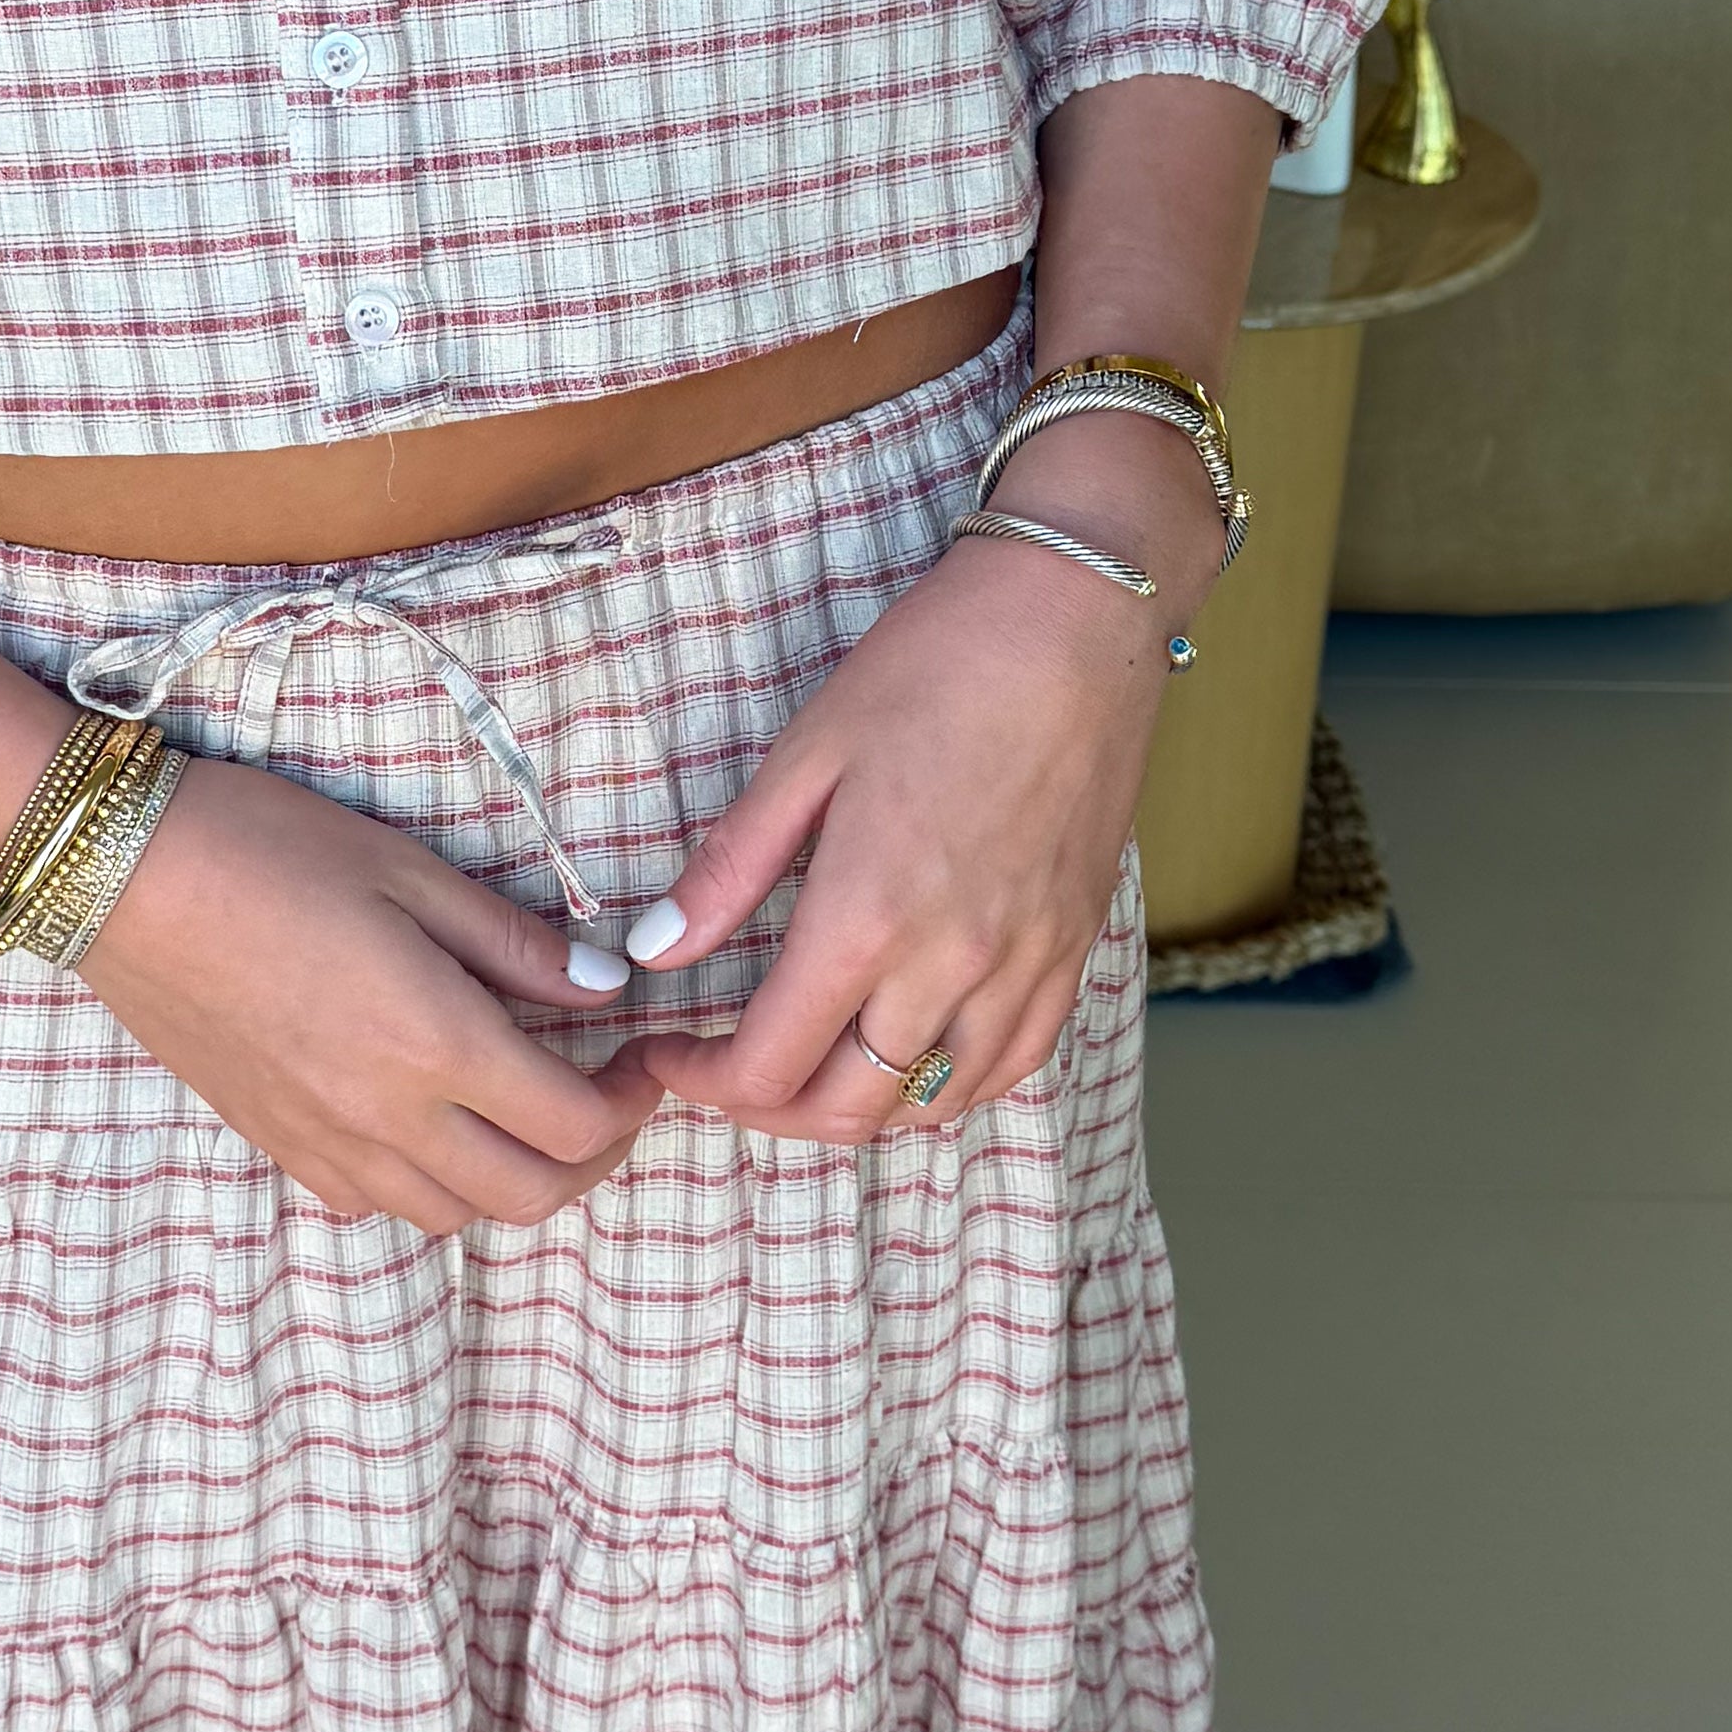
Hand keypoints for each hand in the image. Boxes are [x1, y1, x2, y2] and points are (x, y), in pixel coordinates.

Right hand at [74, 753, 663, 1239]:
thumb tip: (601, 989)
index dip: (631, 1100)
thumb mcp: (410, 873)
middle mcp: (385, 1117)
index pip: (574, 1124)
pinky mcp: (275, 1143)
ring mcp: (324, 1142)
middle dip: (591, 1157)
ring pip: (451, 1213)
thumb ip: (516, 945)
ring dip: (508, 1176)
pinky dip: (423, 1183)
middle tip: (603, 1098)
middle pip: (529, 1194)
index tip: (639, 1057)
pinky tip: (423, 1118)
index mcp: (436, 1044)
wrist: (119, 877)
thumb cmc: (266, 850)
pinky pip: (373, 1201)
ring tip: (519, 1110)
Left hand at [607, 442, 1206, 1139]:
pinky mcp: (1074, 951)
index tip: (666, 1054)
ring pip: (932, 1105)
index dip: (702, 1081)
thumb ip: (729, 869)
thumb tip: (653, 951)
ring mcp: (1024, 966)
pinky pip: (1011, 1067)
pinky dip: (948, 1089)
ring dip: (855, 1109)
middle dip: (766, 1110)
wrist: (1078, 621)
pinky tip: (909, 1061)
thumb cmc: (935, 668)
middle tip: (725, 1071)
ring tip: (808, 1071)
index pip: (768, 1064)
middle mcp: (952, 964)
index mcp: (867, 917)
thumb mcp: (807, 756)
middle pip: (847, 1108)